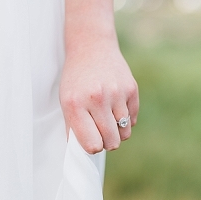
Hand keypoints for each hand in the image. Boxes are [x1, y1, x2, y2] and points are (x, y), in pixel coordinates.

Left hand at [59, 38, 138, 153]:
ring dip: (118, 131)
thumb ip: (74, 127)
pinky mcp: (132, 89)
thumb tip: (85, 151)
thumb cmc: (76, 79)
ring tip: (109, 120)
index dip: (93, 147)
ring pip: (125, 132)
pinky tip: (117, 108)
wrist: (92, 48)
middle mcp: (97, 99)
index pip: (92, 144)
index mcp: (75, 105)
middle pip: (112, 141)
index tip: (92, 142)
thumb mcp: (66, 101)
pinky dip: (127, 119)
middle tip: (102, 134)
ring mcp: (117, 93)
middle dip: (108, 142)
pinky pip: (133, 119)